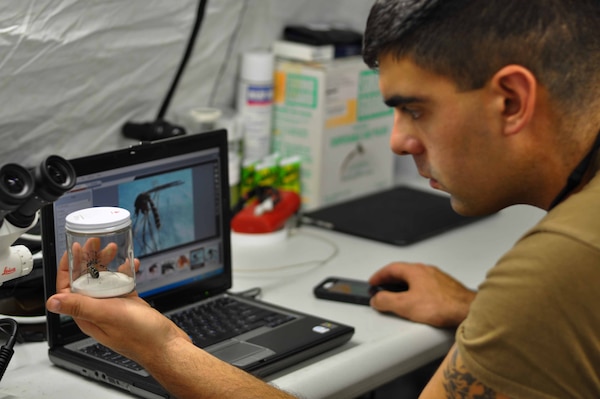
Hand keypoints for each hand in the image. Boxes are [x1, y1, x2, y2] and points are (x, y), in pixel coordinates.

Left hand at [46, 240, 190, 365]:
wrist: (166, 346)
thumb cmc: (140, 336)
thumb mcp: (108, 316)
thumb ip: (81, 307)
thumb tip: (52, 303)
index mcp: (88, 314)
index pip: (68, 288)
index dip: (69, 268)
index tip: (74, 250)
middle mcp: (98, 310)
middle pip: (86, 280)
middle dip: (89, 259)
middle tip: (96, 243)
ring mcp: (114, 307)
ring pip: (105, 279)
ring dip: (107, 263)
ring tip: (114, 248)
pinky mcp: (129, 304)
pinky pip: (123, 283)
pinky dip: (126, 271)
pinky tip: (132, 265)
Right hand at [368, 262, 475, 327]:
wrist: (468, 311)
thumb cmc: (443, 305)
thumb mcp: (405, 305)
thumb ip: (386, 301)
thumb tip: (376, 299)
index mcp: (415, 270)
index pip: (390, 268)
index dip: (378, 276)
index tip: (372, 282)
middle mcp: (427, 271)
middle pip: (403, 273)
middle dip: (390, 281)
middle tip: (382, 289)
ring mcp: (438, 279)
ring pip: (415, 280)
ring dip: (403, 287)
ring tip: (398, 298)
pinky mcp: (446, 288)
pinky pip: (426, 287)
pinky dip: (416, 292)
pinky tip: (418, 303)